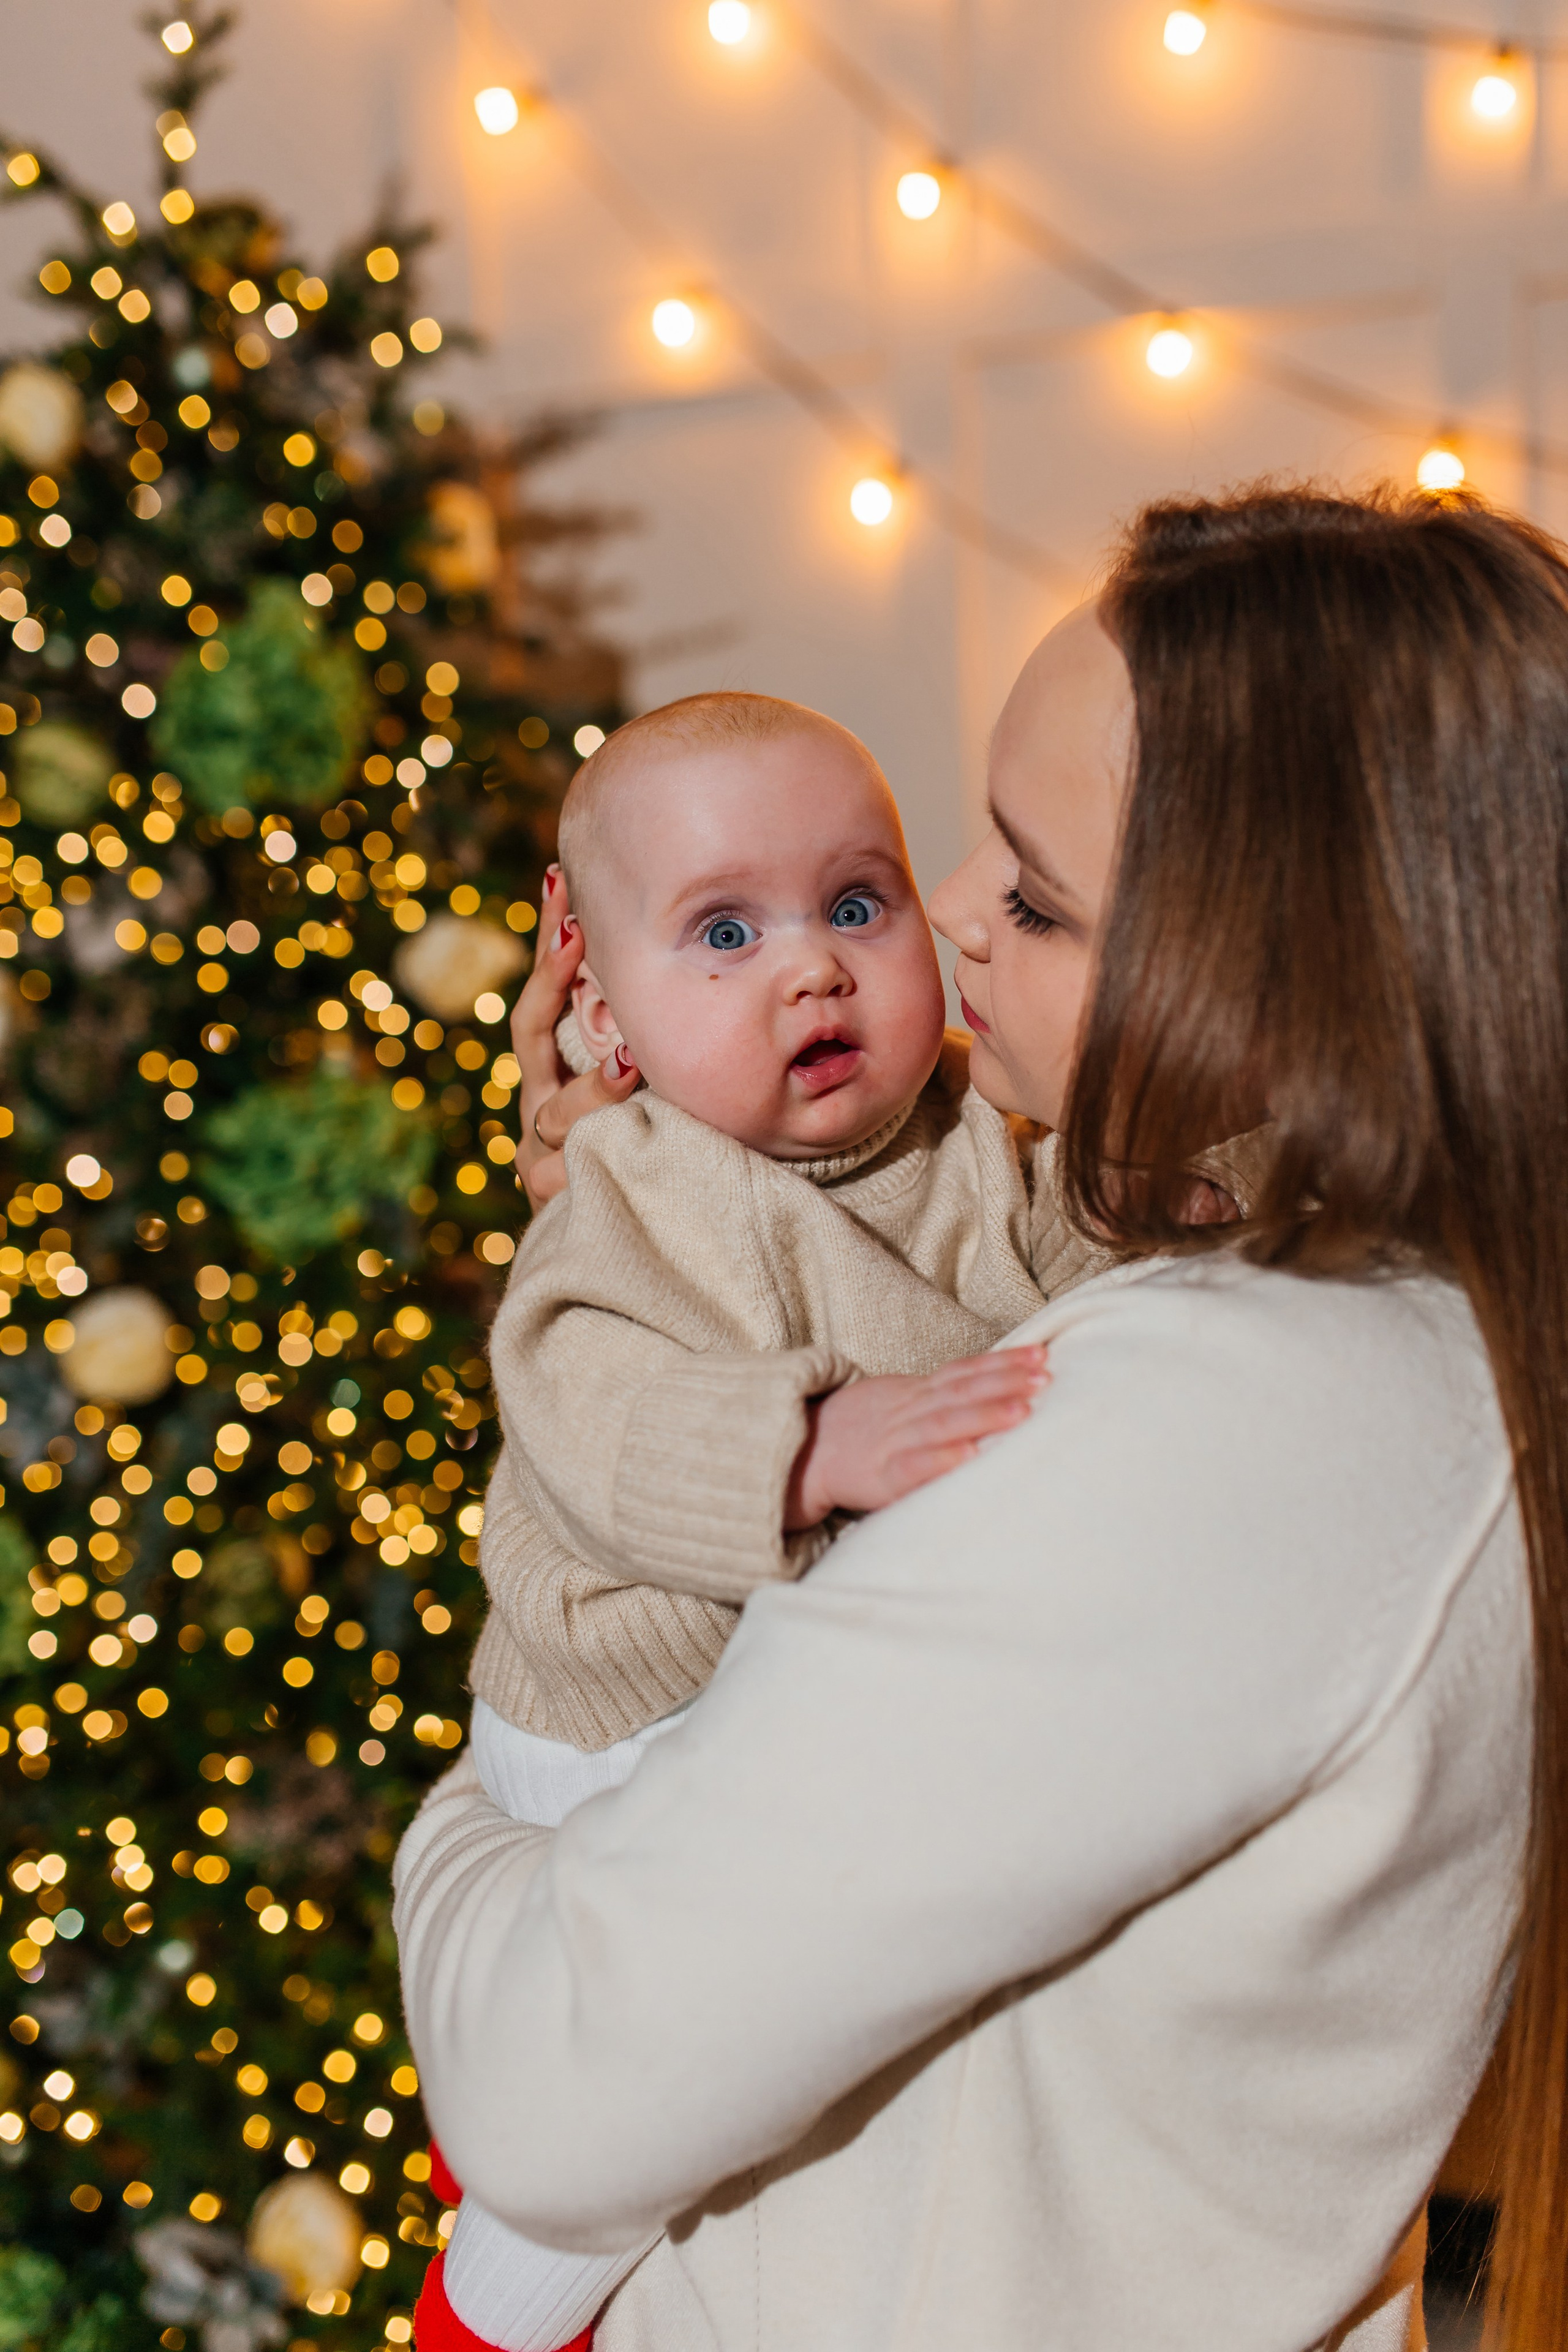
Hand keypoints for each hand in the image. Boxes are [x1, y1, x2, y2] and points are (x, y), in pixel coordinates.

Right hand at [513, 868, 640, 1209]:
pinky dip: (602, 1161)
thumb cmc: (651, 1168)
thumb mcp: (645, 1101)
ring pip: (560, 1116)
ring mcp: (544, 1164)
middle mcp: (537, 1116)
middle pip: (532, 1040)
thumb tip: (670, 964)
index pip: (540, 1003)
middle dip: (553, 985)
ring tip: (632, 1062)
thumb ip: (641, 1044)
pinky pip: (579, 1178)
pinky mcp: (560, 1211)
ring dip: (596, 1087)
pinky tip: (627, 1148)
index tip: (560, 887)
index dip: (547, 951)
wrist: (629, 1271)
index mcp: (547, 1081)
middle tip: (578, 936)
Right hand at [784, 1347, 1048, 1529]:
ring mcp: (894, 1441)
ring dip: (984, 1415)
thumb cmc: (864, 1432)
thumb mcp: (902, 1403)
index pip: (965, 1370)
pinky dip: (941, 1459)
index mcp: (916, 1393)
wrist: (802, 1453)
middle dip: (1005, 1382)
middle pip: (962, 1391)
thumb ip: (944, 1398)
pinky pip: (912, 1466)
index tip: (1042, 1355)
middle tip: (1045, 1377)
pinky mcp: (880, 1476)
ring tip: (1023, 1412)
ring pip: (943, 1423)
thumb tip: (1003, 1391)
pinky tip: (969, 1456)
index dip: (1003, 1362)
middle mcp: (909, 1410)